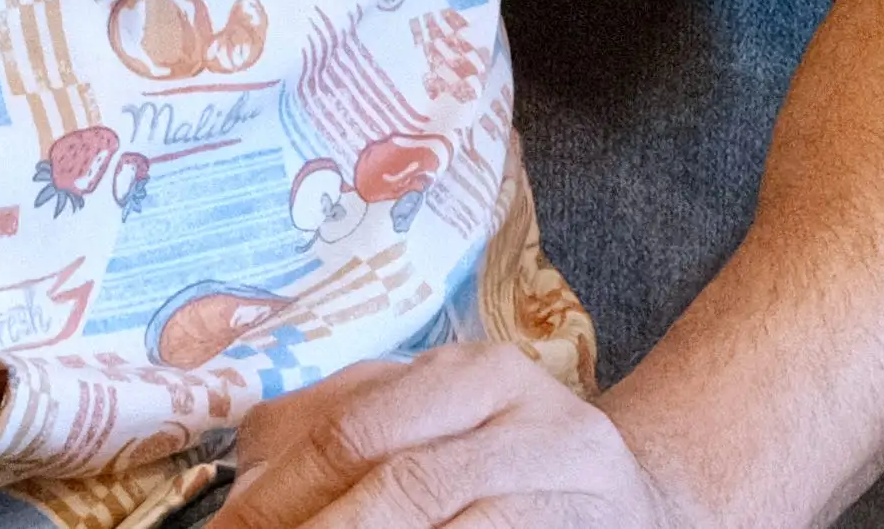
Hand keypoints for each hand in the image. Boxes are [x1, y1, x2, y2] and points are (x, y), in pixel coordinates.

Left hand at [213, 345, 693, 528]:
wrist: (643, 500)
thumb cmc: (510, 466)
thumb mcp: (436, 426)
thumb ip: (347, 433)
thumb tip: (240, 489)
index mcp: (471, 372)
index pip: (348, 427)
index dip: (275, 491)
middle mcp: (524, 411)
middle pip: (395, 479)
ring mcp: (566, 476)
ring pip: (444, 520)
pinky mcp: (591, 527)